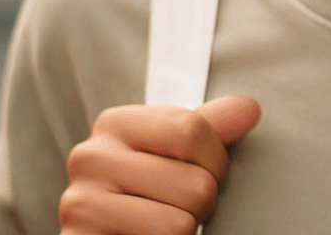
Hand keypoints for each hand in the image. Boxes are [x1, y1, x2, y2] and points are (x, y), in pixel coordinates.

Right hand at [59, 95, 260, 233]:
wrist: (100, 233)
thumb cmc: (145, 189)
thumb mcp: (173, 150)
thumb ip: (211, 127)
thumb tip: (251, 109)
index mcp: (114, 124)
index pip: (191, 130)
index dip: (217, 160)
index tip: (210, 173)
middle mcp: (89, 160)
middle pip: (193, 184)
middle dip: (204, 204)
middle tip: (186, 208)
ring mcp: (79, 208)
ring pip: (178, 227)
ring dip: (186, 233)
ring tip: (167, 228)